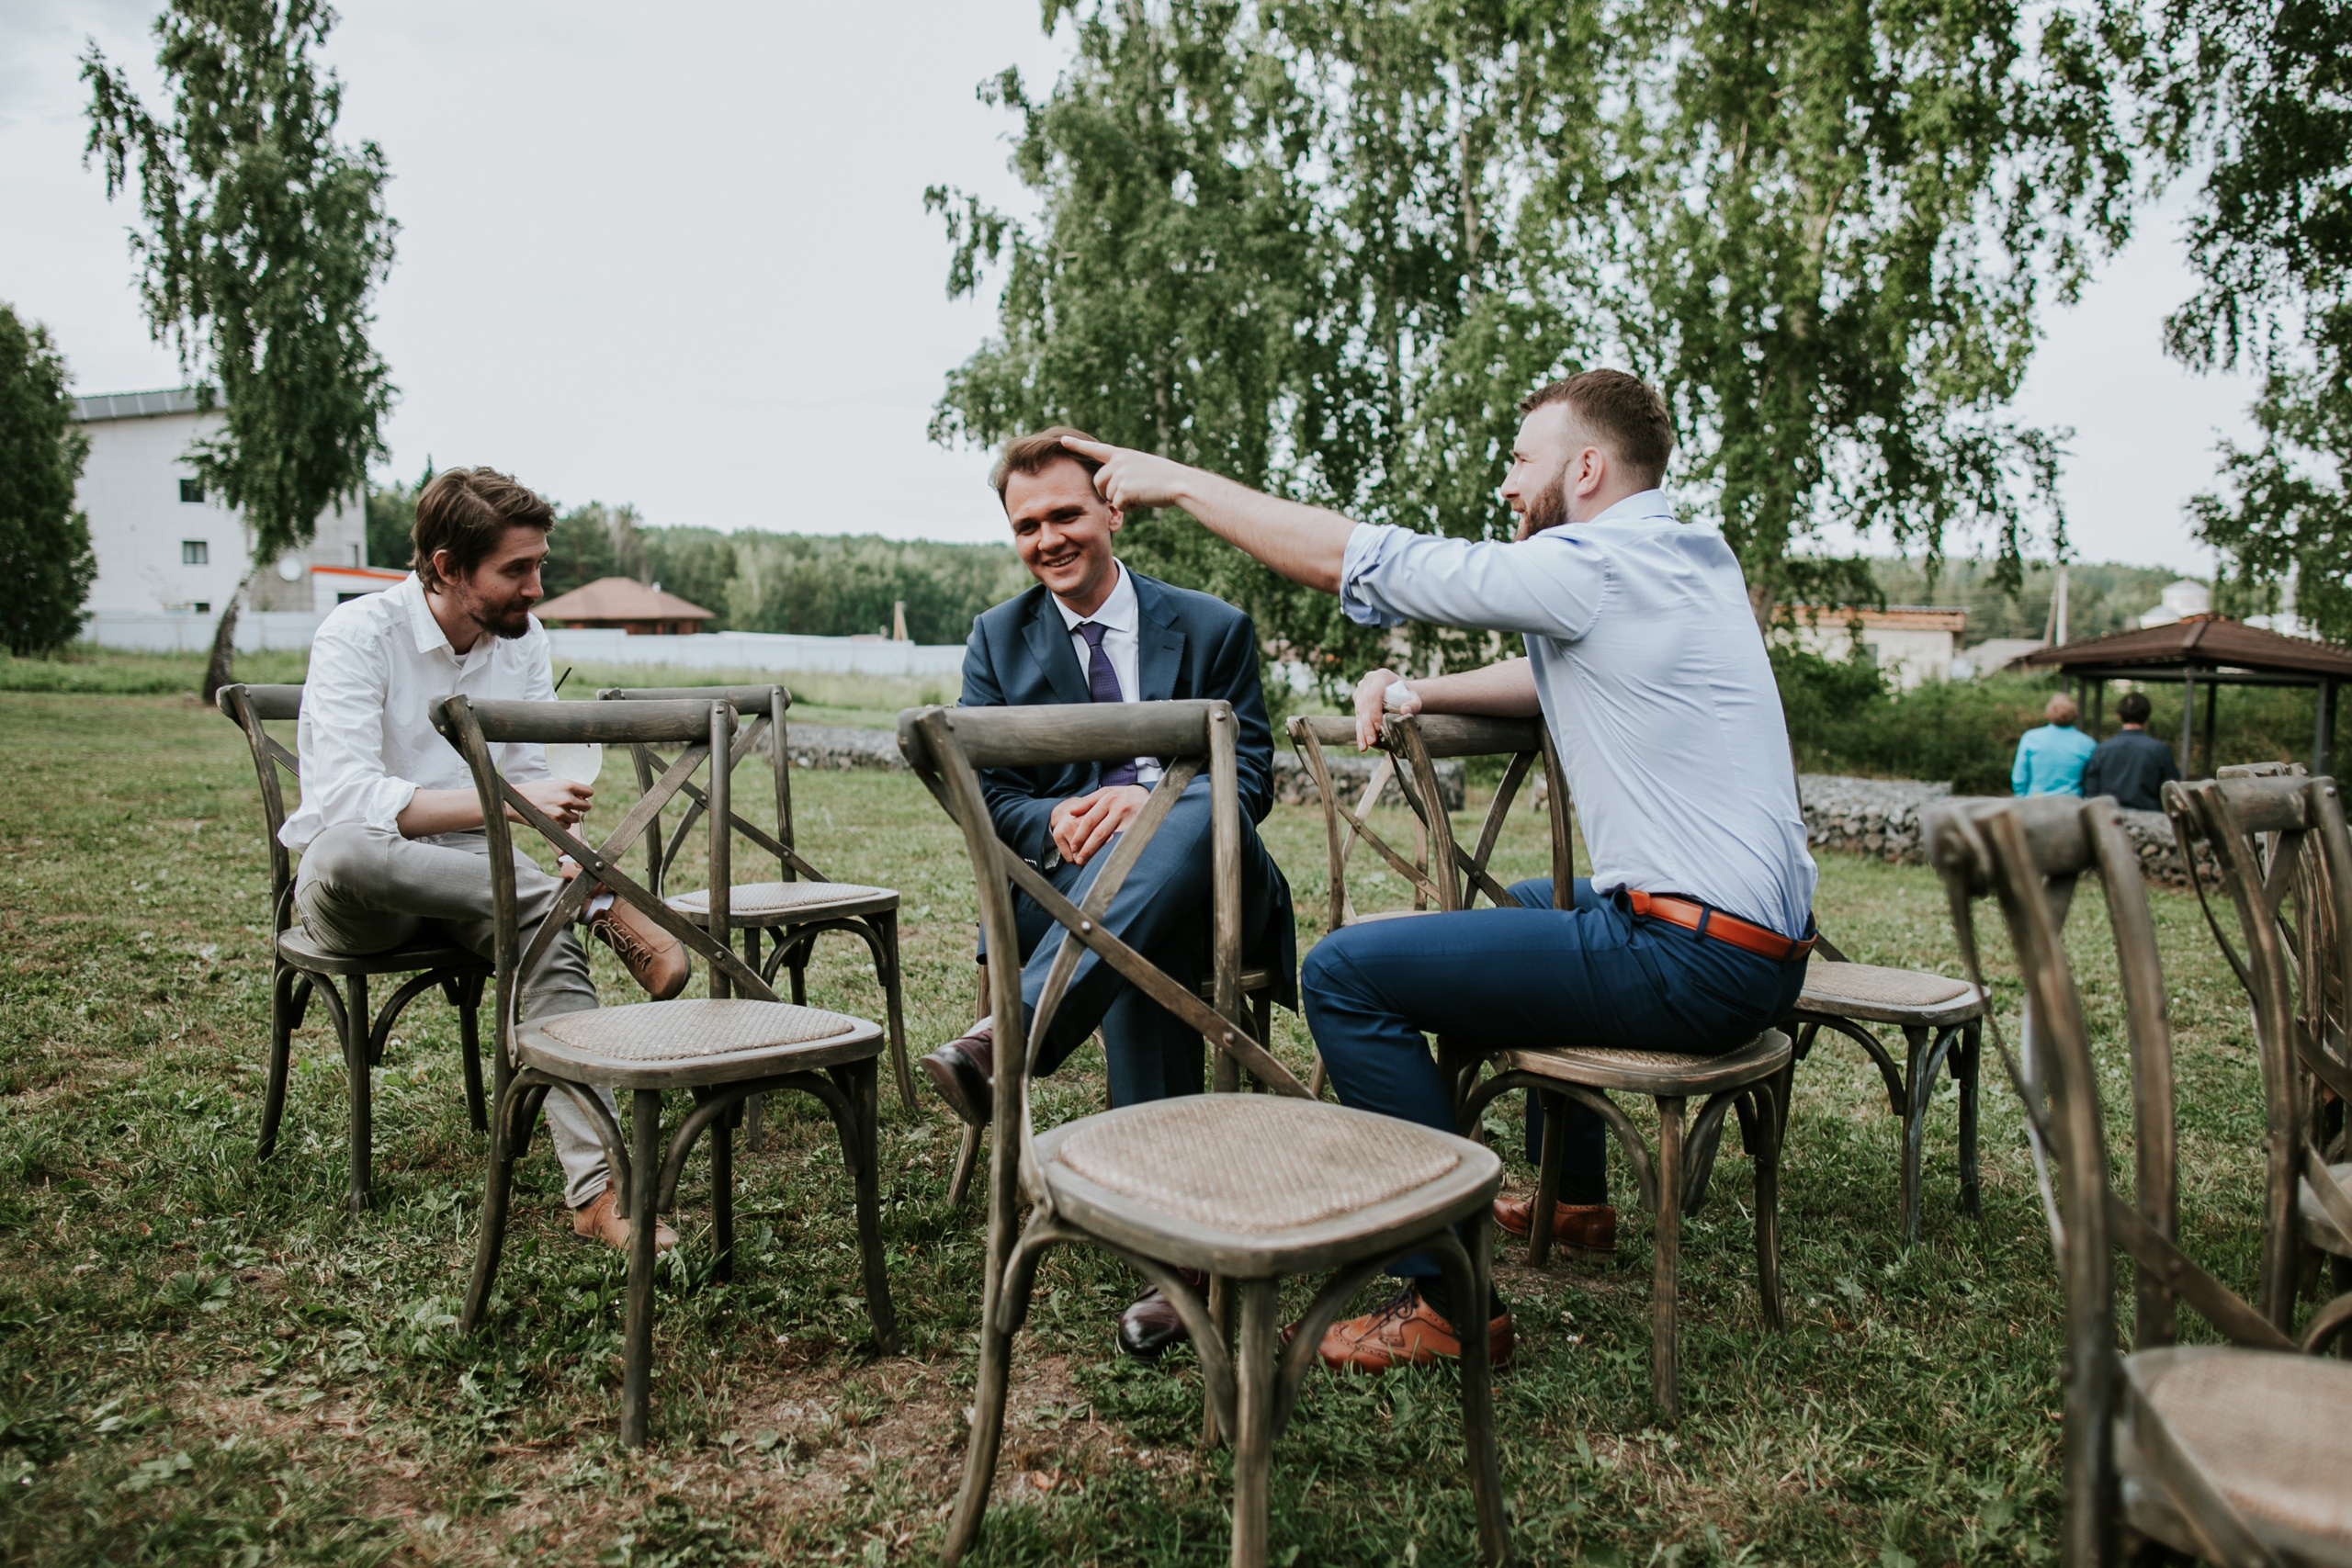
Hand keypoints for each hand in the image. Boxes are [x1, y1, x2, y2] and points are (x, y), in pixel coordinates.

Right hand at [513, 777, 592, 830]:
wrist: (516, 801)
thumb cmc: (534, 790)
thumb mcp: (553, 784)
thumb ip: (568, 789)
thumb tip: (583, 797)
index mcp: (567, 785)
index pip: (589, 791)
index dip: (585, 795)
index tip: (580, 796)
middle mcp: (566, 798)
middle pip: (587, 806)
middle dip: (581, 807)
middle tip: (572, 806)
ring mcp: (561, 812)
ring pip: (577, 818)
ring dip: (570, 816)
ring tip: (558, 811)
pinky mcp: (555, 823)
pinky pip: (567, 826)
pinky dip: (562, 823)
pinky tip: (553, 817)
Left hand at [1049, 784, 1150, 867]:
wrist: (1154, 797)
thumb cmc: (1125, 797)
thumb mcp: (1108, 792)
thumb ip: (1088, 801)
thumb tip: (1071, 812)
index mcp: (1108, 798)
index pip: (1089, 820)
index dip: (1080, 835)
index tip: (1073, 847)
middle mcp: (1119, 808)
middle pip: (1098, 832)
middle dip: (1087, 847)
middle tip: (1079, 859)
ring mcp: (1130, 818)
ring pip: (1110, 839)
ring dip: (1097, 852)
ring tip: (1089, 862)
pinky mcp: (1139, 827)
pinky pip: (1123, 842)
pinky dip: (1113, 851)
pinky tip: (1106, 859)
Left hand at [1061, 435, 1193, 512]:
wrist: (1180, 484)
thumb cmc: (1165, 480)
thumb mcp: (1142, 468)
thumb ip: (1124, 472)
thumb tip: (1112, 491)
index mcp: (1123, 454)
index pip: (1096, 449)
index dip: (1078, 445)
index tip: (1063, 440)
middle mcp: (1118, 461)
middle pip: (1098, 482)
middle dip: (1108, 492)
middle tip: (1128, 495)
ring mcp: (1120, 474)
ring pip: (1107, 495)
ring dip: (1121, 500)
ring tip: (1141, 494)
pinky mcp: (1123, 488)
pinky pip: (1117, 505)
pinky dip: (1129, 507)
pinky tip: (1143, 500)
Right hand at [1353, 667, 1415, 750]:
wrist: (1402, 693)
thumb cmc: (1409, 696)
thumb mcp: (1415, 699)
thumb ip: (1414, 704)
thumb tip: (1405, 710)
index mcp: (1381, 676)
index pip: (1373, 695)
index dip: (1374, 712)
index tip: (1379, 726)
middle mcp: (1368, 681)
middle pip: (1364, 705)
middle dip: (1367, 725)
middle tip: (1371, 740)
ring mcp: (1361, 689)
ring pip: (1359, 712)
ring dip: (1362, 730)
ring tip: (1365, 746)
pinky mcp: (1358, 699)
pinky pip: (1358, 716)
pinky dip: (1360, 730)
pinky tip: (1362, 743)